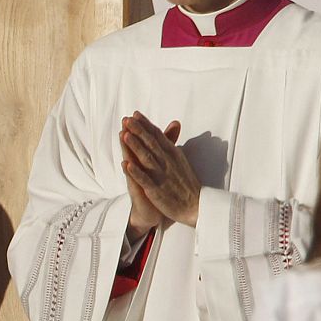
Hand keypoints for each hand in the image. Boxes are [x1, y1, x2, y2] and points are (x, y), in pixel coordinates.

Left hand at [121, 113, 199, 227]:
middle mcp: (167, 162)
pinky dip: (135, 172)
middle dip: (138, 130)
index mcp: (173, 153)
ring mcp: (162, 176)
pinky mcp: (157, 190)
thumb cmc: (186, 182)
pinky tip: (126, 164)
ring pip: (147, 158)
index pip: (157, 136)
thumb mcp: (181, 158)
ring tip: (124, 135)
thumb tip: (173, 123)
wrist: (196, 205)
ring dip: (135, 146)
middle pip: (151, 143)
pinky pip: (145, 180)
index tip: (135, 114)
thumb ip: (172, 141)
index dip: (145, 124)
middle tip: (127, 119)